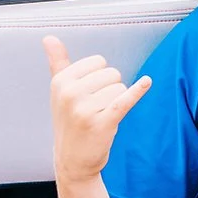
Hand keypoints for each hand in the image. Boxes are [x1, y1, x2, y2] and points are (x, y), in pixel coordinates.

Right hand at [44, 36, 151, 181]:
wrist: (72, 159)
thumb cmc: (69, 120)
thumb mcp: (59, 91)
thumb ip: (58, 63)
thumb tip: (50, 37)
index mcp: (60, 81)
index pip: (98, 62)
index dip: (100, 76)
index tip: (89, 93)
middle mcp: (70, 93)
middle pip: (112, 73)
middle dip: (110, 88)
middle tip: (97, 107)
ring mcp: (85, 109)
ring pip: (121, 87)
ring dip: (117, 101)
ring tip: (102, 116)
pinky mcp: (103, 122)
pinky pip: (125, 99)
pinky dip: (137, 90)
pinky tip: (147, 82)